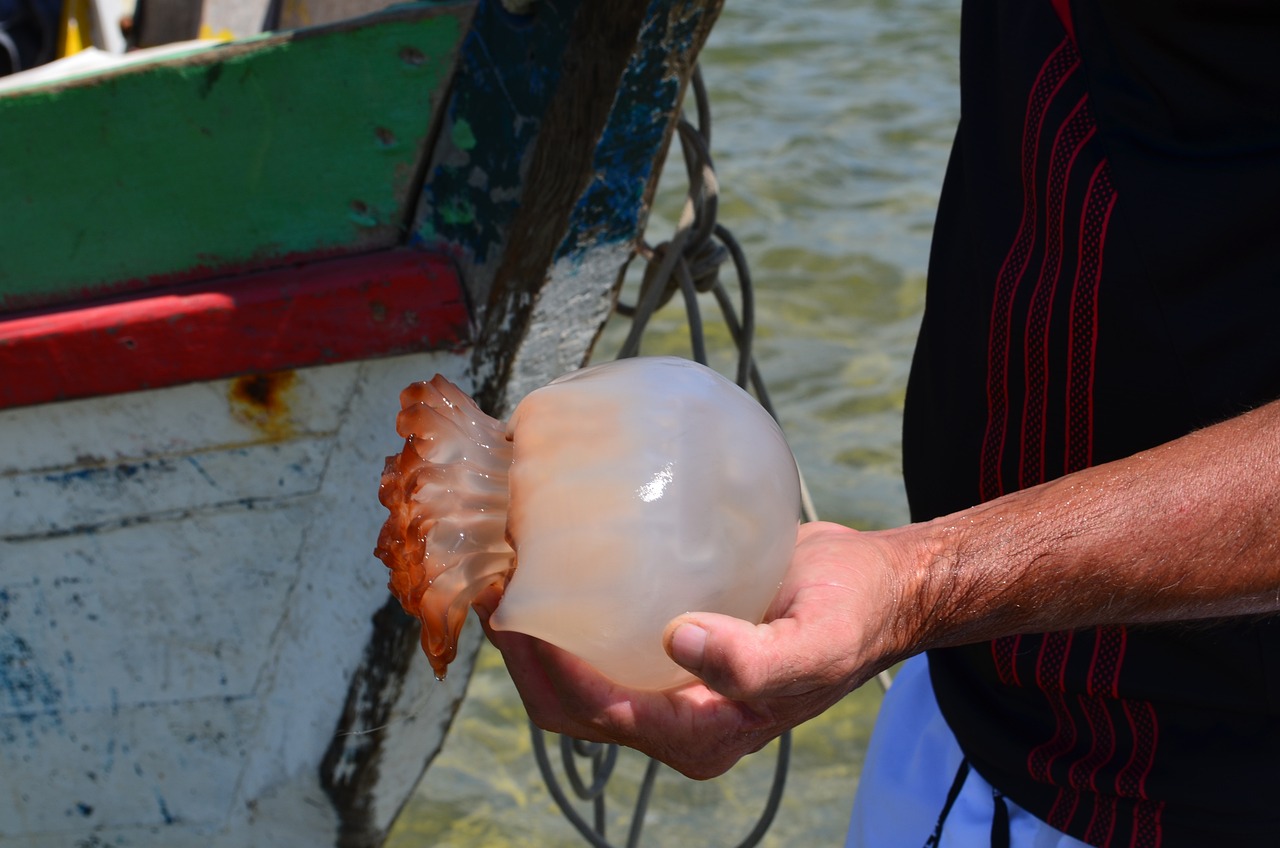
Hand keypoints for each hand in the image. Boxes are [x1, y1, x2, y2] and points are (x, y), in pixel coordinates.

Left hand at [478, 521, 910, 778]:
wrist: (875, 589)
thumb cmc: (851, 617)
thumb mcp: (816, 644)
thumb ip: (755, 660)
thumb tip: (675, 641)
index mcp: (698, 735)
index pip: (594, 712)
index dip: (540, 667)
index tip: (509, 607)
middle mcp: (673, 716)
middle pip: (567, 701)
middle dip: (518, 654)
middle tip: (488, 582)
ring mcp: (667, 682)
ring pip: (574, 671)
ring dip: (533, 631)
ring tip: (504, 568)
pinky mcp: (666, 642)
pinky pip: (600, 634)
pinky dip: (566, 605)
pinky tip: (550, 555)